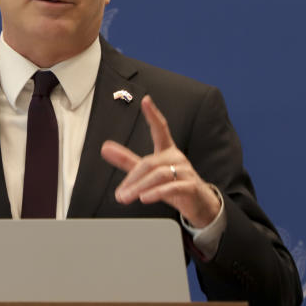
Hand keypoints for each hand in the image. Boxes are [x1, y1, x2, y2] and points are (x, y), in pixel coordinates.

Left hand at [100, 95, 220, 227]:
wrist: (199, 204)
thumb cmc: (172, 184)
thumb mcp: (148, 172)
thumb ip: (126, 160)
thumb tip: (105, 147)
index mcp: (167, 150)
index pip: (160, 129)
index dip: (153, 115)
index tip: (145, 101)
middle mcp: (176, 158)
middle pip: (150, 162)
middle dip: (132, 178)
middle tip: (119, 193)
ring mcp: (185, 172)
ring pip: (159, 175)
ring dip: (139, 187)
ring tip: (126, 198)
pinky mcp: (190, 187)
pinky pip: (172, 187)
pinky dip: (156, 193)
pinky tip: (144, 198)